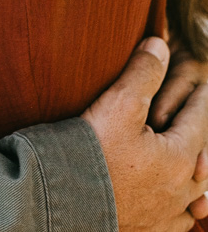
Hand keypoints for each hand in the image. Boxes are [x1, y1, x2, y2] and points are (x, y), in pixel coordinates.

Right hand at [83, 37, 207, 230]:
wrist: (64, 200)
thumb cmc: (93, 150)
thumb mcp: (120, 102)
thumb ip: (144, 72)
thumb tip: (160, 45)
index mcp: (179, 157)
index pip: (199, 120)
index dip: (201, 98)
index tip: (203, 84)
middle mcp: (180, 190)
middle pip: (203, 157)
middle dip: (201, 135)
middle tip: (198, 118)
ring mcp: (166, 215)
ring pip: (197, 194)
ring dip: (197, 173)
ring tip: (197, 162)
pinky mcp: (149, 230)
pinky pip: (179, 221)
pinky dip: (184, 208)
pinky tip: (180, 205)